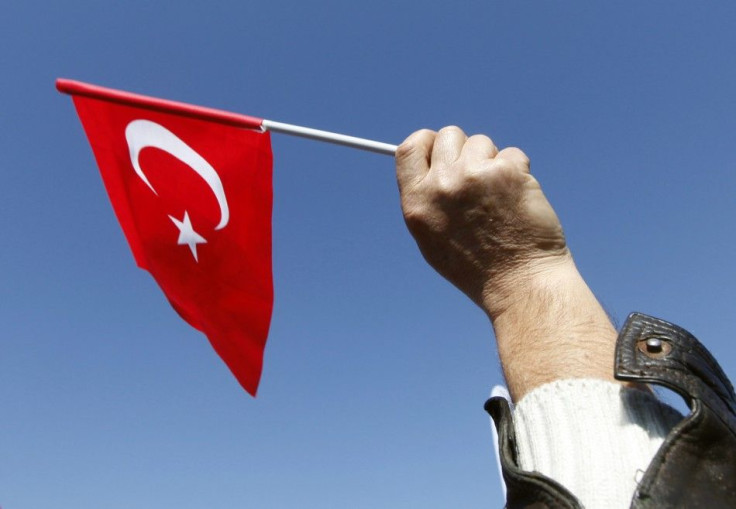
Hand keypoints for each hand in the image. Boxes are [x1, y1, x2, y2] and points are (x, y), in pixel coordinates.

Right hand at [396, 126, 618, 399]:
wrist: (520, 283)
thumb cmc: (478, 268)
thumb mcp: (431, 238)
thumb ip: (425, 199)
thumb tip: (430, 165)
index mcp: (417, 203)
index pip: (410, 147)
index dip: (427, 142)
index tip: (441, 149)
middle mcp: (441, 186)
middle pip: (448, 135)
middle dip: (465, 149)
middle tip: (479, 177)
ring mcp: (474, 176)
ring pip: (483, 143)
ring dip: (493, 162)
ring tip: (500, 197)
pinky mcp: (507, 172)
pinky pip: (512, 155)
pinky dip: (518, 172)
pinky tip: (519, 200)